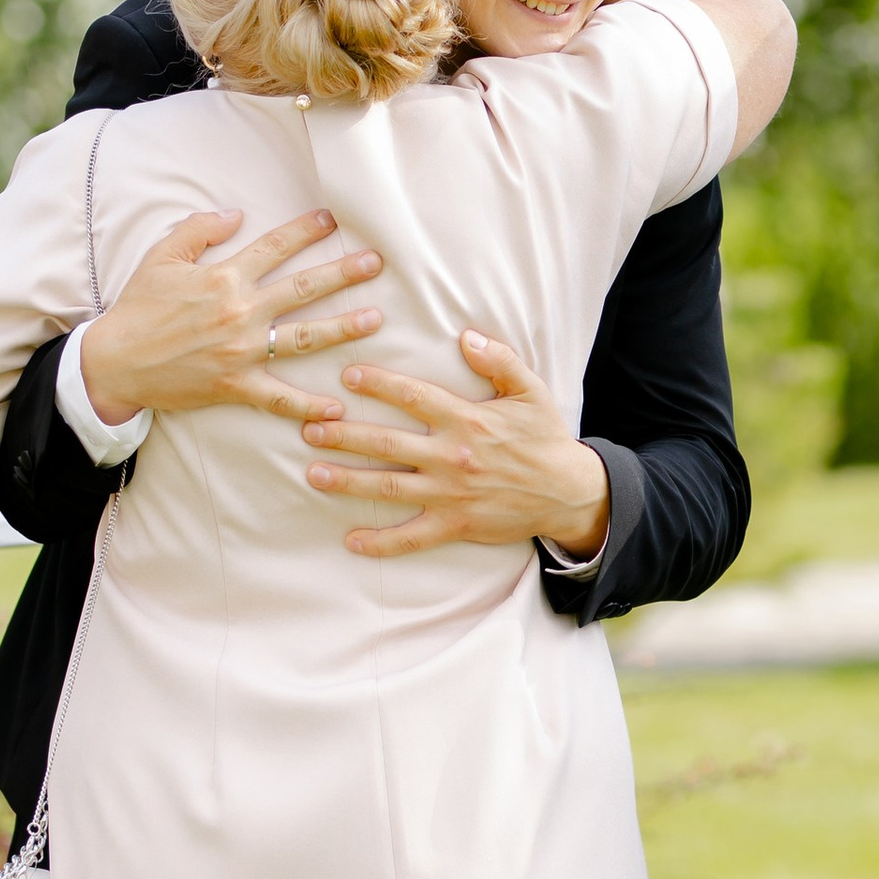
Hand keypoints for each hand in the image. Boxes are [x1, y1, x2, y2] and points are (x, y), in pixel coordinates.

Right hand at [79, 210, 385, 425]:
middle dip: (343, 273)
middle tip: (377, 263)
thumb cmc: (137, 308)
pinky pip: (279, 397)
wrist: (115, 362)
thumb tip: (236, 214)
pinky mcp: (237, 385)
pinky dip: (308, 406)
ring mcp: (242, 350)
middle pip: (303, 287)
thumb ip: (199, 229)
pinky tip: (338, 409)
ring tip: (374, 319)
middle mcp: (240, 311)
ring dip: (343, 328)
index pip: (275, 247)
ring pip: (303, 336)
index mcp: (224, 276)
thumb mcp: (161, 257)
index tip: (333, 221)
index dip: (305, 231)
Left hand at [302, 330, 610, 561]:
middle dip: (344, 436)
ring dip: (347, 481)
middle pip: (386, 443)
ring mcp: (450, 494)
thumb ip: (500, 361)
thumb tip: (466, 336)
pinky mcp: (455, 525)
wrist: (568, 493)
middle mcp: (452, 456)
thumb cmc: (546, 439)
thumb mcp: (531, 392)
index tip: (347, 375)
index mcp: (467, 420)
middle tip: (310, 429)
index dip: (379, 384)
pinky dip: (381, 542)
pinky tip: (351, 541)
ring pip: (388, 487)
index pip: (414, 397)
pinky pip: (411, 537)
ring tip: (313, 474)